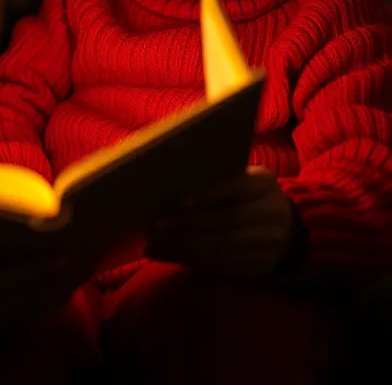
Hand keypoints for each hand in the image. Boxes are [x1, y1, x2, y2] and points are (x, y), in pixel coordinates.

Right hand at [0, 229, 87, 350]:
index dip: (28, 272)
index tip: (60, 257)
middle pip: (10, 307)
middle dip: (46, 286)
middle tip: (81, 261)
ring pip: (11, 321)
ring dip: (41, 300)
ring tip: (73, 276)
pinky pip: (2, 327)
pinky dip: (26, 310)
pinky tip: (45, 294)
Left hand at [146, 167, 295, 278]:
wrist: (292, 231)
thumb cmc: (252, 195)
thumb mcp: (247, 179)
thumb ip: (221, 178)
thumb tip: (172, 182)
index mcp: (265, 185)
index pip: (236, 187)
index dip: (208, 194)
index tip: (179, 201)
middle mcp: (271, 216)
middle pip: (225, 223)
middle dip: (188, 226)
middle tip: (157, 226)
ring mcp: (268, 246)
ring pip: (220, 249)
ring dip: (183, 248)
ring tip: (153, 245)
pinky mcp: (259, 268)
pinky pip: (221, 267)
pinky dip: (191, 262)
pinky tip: (168, 256)